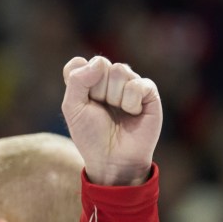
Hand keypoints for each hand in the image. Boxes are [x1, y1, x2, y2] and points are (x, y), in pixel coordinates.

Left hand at [61, 56, 161, 185]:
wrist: (112, 159)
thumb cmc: (91, 135)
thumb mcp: (73, 108)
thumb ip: (77, 81)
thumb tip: (100, 62)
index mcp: (87, 81)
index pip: (78, 63)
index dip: (78, 81)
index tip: (81, 101)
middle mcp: (108, 79)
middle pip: (101, 64)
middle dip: (97, 91)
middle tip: (102, 111)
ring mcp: (129, 84)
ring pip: (120, 70)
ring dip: (114, 97)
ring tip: (118, 113)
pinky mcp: (149, 93)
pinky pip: (138, 84)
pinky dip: (131, 102)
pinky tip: (133, 113)